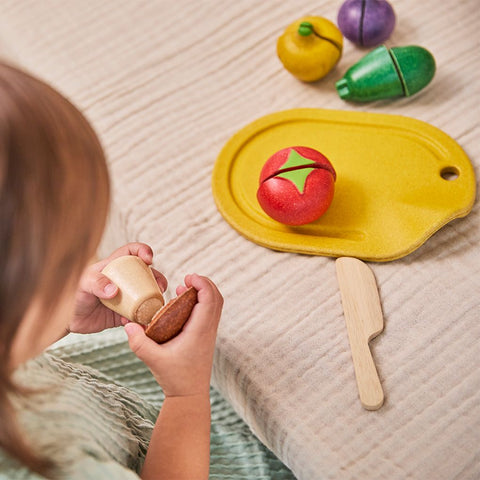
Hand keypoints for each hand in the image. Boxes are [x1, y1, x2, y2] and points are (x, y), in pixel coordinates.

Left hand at [69, 243, 166, 334]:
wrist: (67, 319)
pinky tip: (131, 321)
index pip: (132, 251)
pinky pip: (137, 314)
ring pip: (146, 294)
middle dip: (158, 279)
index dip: (143, 251)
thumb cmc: (72, 295)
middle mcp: (123, 280)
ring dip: (154, 299)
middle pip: (147, 274)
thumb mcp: (82, 284)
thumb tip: (114, 291)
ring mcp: (125, 297)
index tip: (149, 260)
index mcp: (114, 266)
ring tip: (154, 307)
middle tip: (160, 288)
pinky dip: (140, 318)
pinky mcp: (124, 313)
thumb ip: (96, 284)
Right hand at [124, 274, 222, 396]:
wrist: (189, 395)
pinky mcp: (206, 337)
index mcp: (200, 330)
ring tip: (183, 288)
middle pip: (217, 298)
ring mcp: (209, 333)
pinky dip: (201, 302)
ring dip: (203, 292)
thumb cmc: (174, 378)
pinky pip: (209, 312)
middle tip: (186, 279)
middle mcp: (208, 329)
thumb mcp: (153, 359)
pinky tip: (182, 304)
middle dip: (204, 283)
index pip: (210, 299)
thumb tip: (128, 324)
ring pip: (215, 305)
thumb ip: (139, 342)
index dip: (202, 283)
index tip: (188, 277)